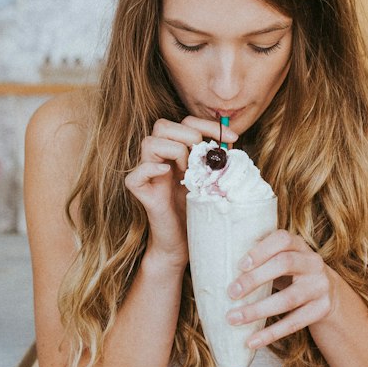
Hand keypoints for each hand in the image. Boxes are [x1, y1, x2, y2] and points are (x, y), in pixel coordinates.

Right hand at [124, 115, 237, 260]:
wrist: (183, 244)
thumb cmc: (199, 212)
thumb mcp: (214, 181)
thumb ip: (218, 161)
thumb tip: (231, 141)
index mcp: (177, 152)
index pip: (186, 122)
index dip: (209, 124)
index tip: (233, 138)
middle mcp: (160, 159)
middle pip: (162, 125)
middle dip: (188, 134)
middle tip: (203, 156)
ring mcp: (148, 175)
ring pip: (149, 142)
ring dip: (174, 150)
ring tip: (187, 171)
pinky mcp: (140, 193)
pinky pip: (134, 175)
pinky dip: (150, 170)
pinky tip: (167, 174)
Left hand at [226, 229, 337, 347]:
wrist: (329, 294)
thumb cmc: (292, 274)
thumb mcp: (283, 260)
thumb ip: (262, 259)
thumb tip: (217, 266)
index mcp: (299, 246)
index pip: (283, 239)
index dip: (261, 250)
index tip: (239, 265)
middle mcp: (313, 263)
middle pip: (284, 264)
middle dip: (254, 279)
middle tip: (231, 293)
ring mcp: (320, 286)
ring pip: (288, 299)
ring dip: (258, 310)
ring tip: (232, 319)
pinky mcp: (321, 309)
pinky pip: (295, 323)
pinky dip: (271, 333)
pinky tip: (252, 341)